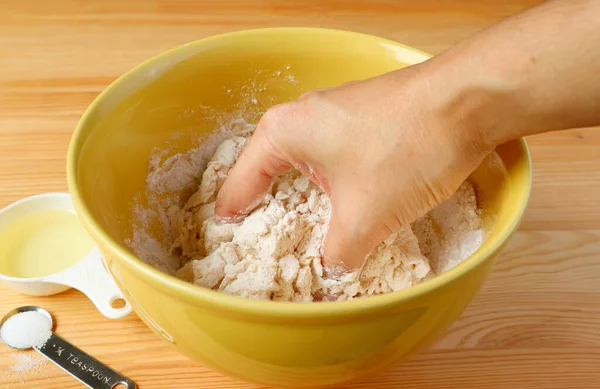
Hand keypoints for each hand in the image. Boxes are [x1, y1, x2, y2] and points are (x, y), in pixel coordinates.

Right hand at [214, 62, 492, 270]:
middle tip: (268, 237)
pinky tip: (348, 198)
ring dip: (307, 193)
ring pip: (306, 160)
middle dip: (270, 205)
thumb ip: (339, 252)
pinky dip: (333, 179)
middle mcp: (301, 115)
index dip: (233, 213)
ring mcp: (334, 110)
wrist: (468, 100)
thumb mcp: (365, 217)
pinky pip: (333, 152)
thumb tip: (332, 270)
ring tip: (309, 223)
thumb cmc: (406, 149)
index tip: (227, 234)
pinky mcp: (363, 114)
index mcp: (283, 133)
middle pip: (270, 169)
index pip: (241, 182)